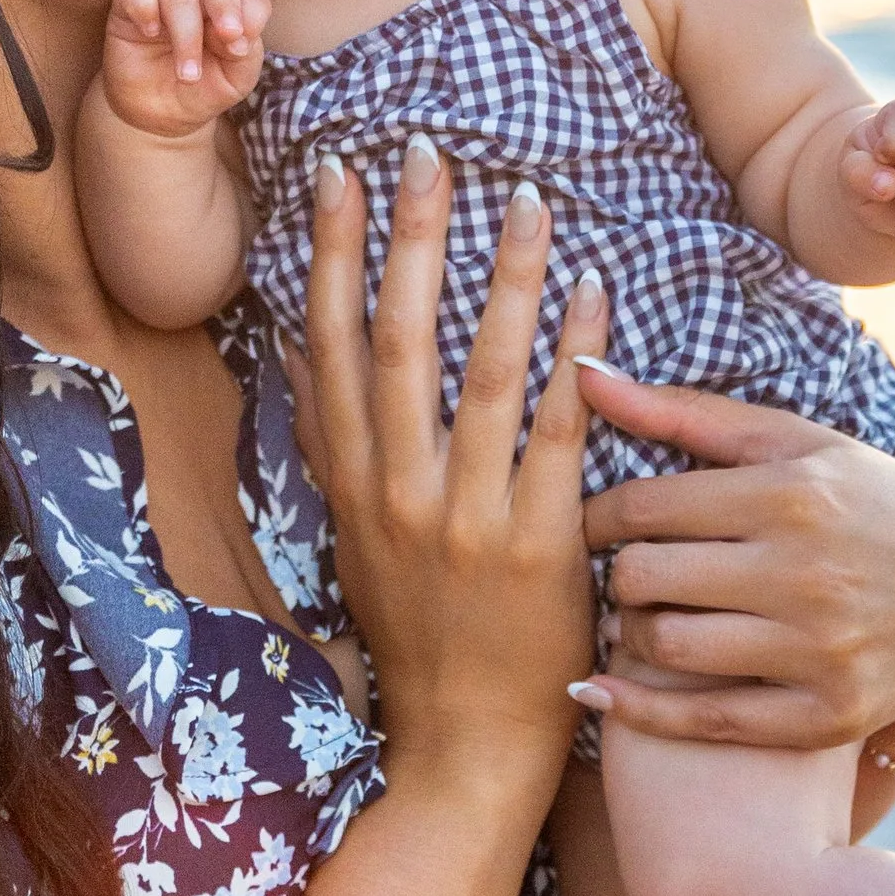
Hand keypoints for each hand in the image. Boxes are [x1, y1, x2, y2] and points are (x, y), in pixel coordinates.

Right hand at [98, 0, 270, 142]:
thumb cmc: (201, 91)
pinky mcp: (127, 7)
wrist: (157, 116)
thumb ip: (246, 54)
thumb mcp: (234, 81)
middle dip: (225, 9)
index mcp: (230, 12)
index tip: (241, 49)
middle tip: (228, 36)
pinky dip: (144, 6)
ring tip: (187, 74)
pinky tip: (150, 32)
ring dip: (186, 32)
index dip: (251, 15)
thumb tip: (239, 34)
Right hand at [286, 137, 601, 773]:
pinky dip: (576, 355)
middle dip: (411, 238)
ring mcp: (466, 517)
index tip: (339, 172)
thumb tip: (299, 343)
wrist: (463, 744)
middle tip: (429, 151)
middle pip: (401, 340)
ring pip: (482, 373)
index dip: (331, 254)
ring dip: (504, 278)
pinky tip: (595, 291)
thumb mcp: (351, 535)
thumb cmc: (416, 631)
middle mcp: (397, 491)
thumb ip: (331, 440)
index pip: (332, 344)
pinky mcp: (538, 543)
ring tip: (528, 199)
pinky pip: (559, 430)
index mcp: (351, 482)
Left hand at [575, 364, 894, 751]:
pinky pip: (707, 721)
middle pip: (646, 578)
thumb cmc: (866, 501)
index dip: (600, 518)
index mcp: (793, 493)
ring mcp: (819, 649)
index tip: (597, 525)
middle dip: (616, 576)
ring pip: (666, 647)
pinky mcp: (828, 714)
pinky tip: (603, 691)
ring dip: (629, 636)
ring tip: (637, 618)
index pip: (646, 507)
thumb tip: (580, 368)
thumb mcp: (792, 443)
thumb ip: (683, 411)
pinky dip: (640, 710)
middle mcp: (806, 571)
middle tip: (622, 574)